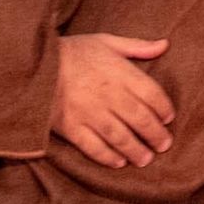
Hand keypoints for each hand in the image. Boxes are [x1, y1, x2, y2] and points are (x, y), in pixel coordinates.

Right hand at [51, 33, 173, 168]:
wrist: (35, 63)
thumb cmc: (74, 52)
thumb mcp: (105, 41)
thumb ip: (136, 46)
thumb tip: (165, 44)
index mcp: (117, 70)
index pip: (151, 93)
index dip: (164, 108)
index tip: (168, 117)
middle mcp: (106, 93)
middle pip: (140, 118)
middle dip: (156, 135)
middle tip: (164, 144)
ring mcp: (88, 112)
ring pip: (120, 137)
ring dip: (137, 151)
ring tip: (146, 158)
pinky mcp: (71, 128)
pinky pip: (94, 148)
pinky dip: (109, 158)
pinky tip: (119, 162)